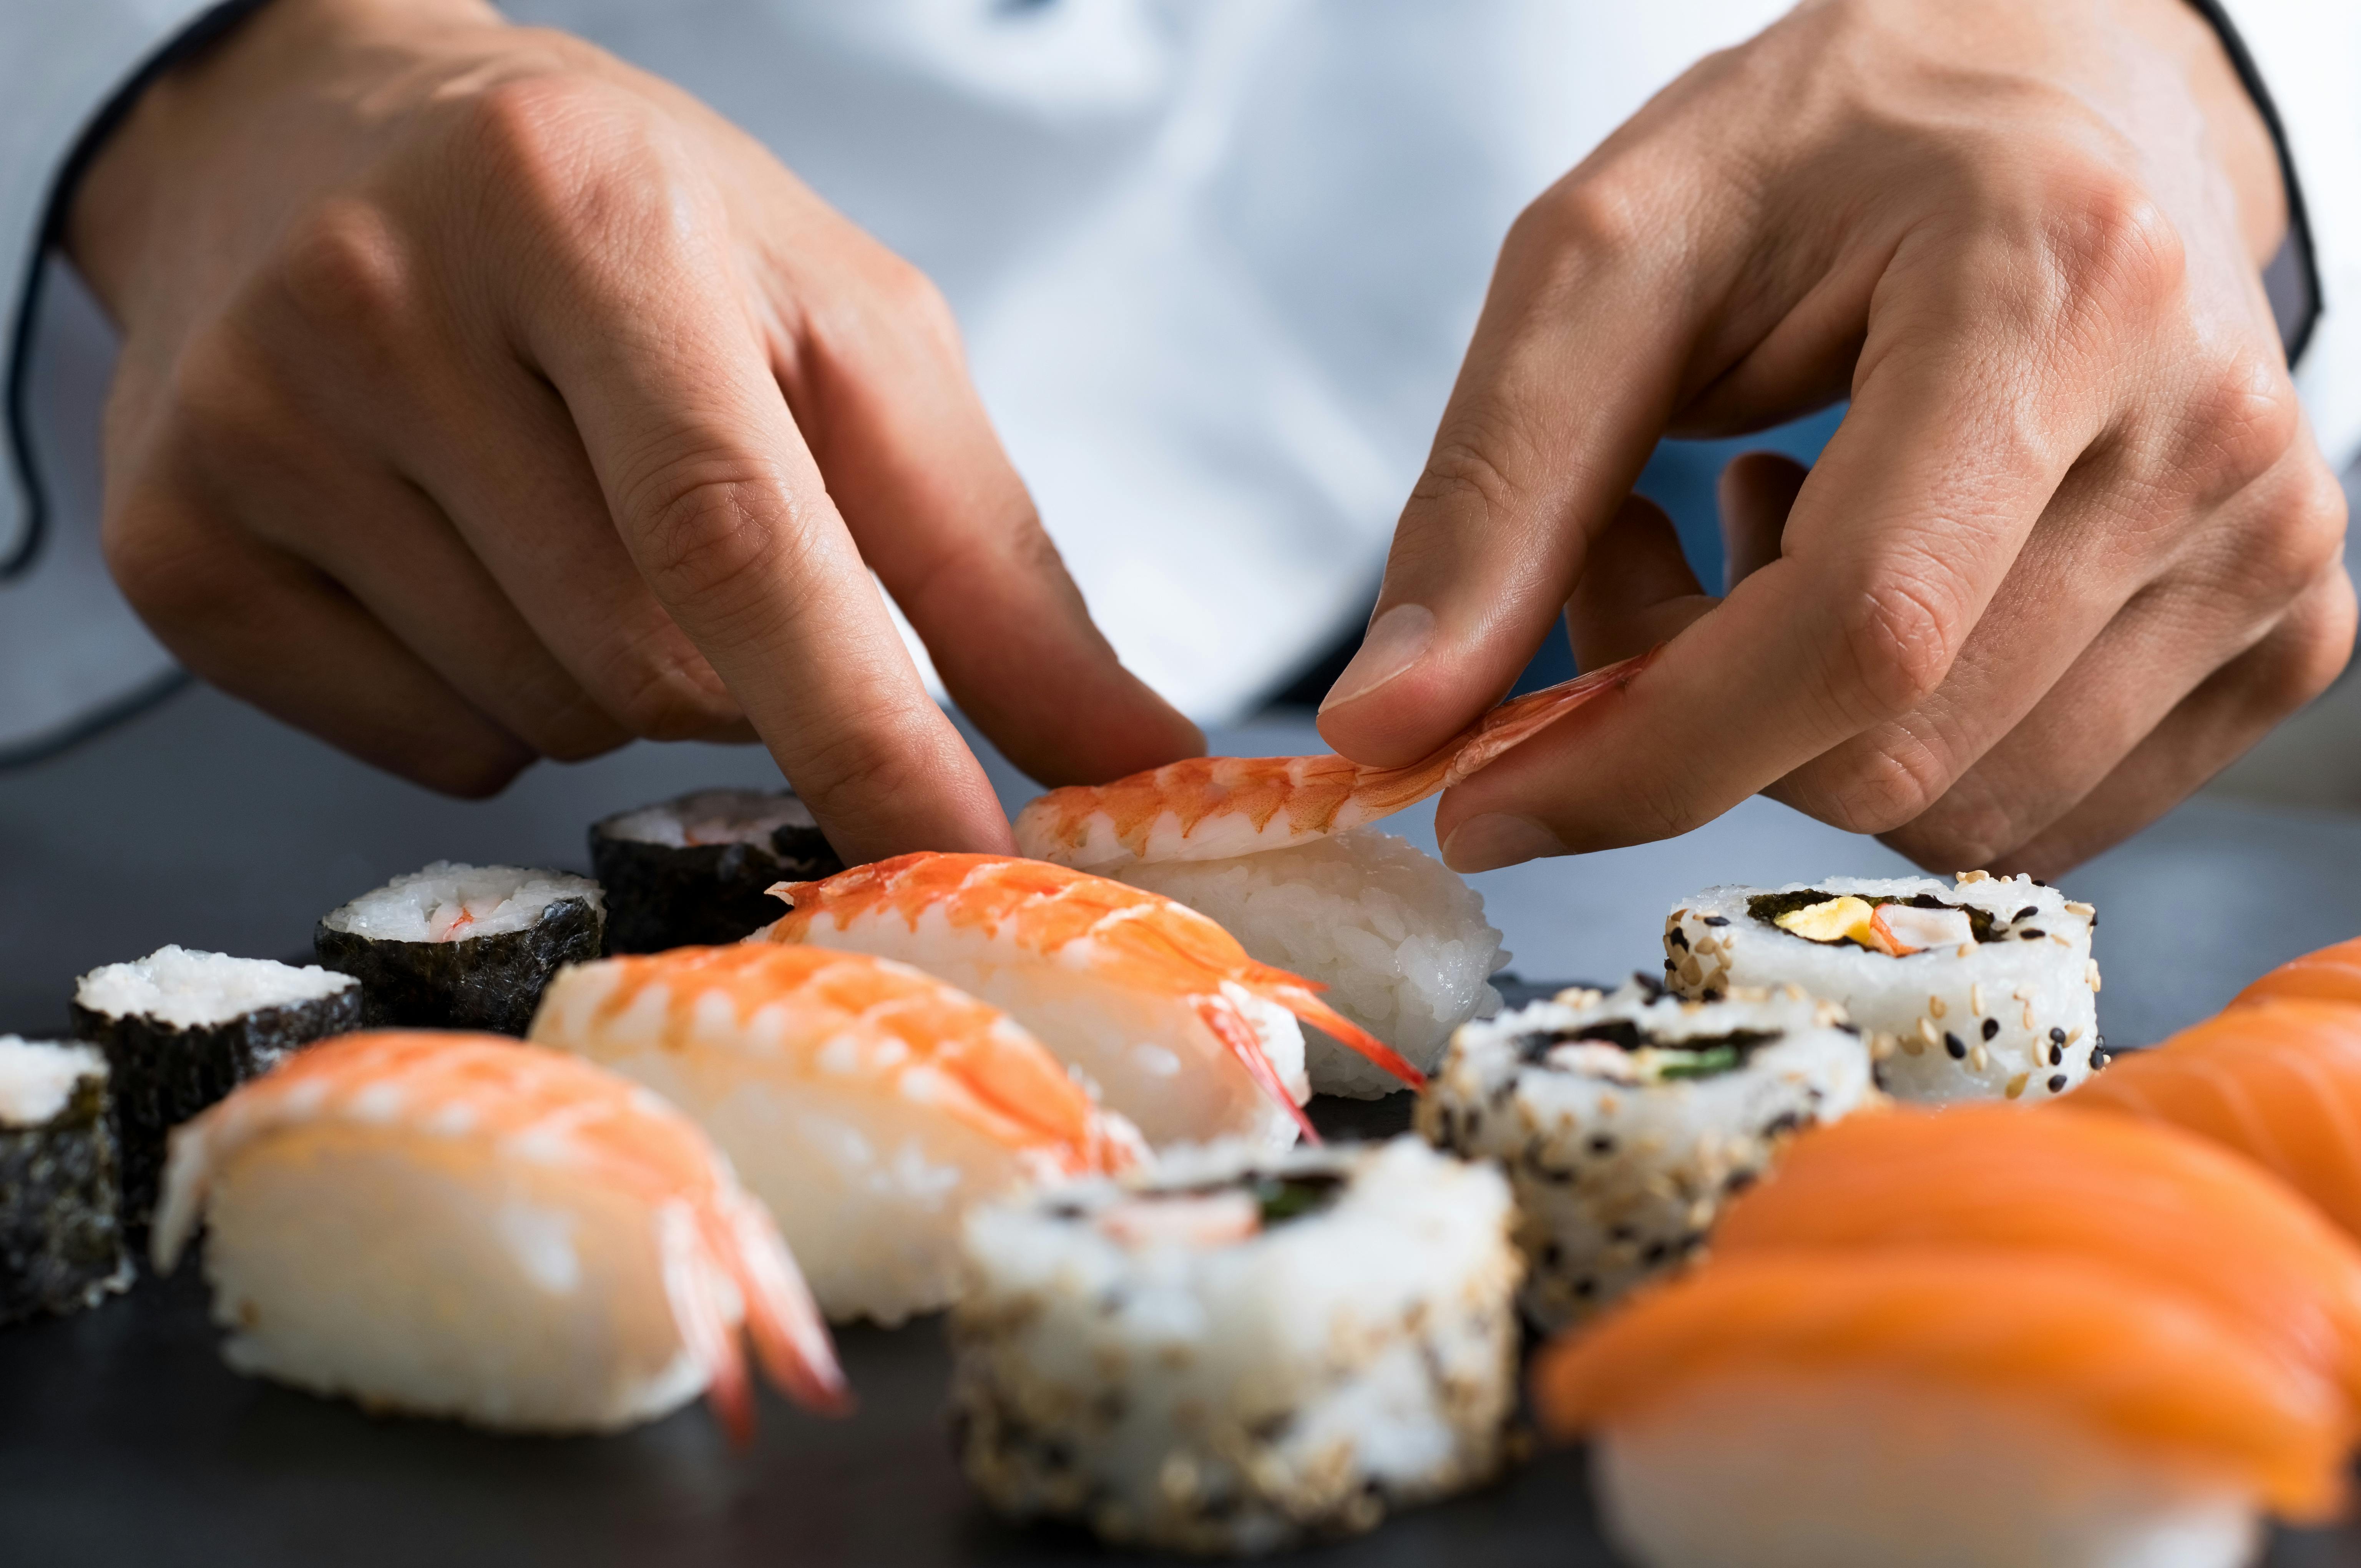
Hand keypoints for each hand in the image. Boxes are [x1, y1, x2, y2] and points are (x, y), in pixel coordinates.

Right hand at [68, 0, 1197, 859]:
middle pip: (653, 664)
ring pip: (546, 719)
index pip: (739, 533)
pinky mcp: (181, 542)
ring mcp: (259, 428)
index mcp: (591, 221)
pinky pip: (428, 748)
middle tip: (701, 532)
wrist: (320, 135)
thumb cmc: (621, 225)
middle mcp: (392, 307)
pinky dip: (496, 703)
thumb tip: (1136, 762)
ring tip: (566, 511)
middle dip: (741, 671)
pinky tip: (463, 556)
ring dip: (620, 678)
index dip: (865, 729)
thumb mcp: (838, 329)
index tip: (970, 868)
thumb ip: (991, 558)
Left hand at [1316, 0, 2351, 876]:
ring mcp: (2266, 544)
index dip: (1639, 756)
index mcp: (2058, 288)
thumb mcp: (1612, 258)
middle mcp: (2206, 433)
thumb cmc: (1832, 153)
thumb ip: (1493, 493)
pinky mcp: (2281, 626)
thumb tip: (1384, 730)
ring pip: (1946, 804)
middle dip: (1690, 712)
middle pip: (1882, 748)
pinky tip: (1880, 575)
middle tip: (1635, 543)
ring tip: (1766, 531)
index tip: (1479, 796)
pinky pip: (2030, 810)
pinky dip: (1898, 742)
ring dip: (1784, 727)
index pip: (1852, 634)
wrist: (2056, 96)